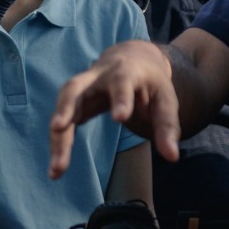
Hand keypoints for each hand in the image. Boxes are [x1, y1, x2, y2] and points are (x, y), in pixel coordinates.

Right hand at [49, 40, 180, 178]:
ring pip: (62, 106)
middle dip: (66, 107)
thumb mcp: (165, 100)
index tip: (120, 118)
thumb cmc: (151, 83)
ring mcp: (82, 86)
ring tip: (57, 168)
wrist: (132, 59)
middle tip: (58, 128)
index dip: (121, 97)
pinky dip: (57, 143)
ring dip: (57, 135)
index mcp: (126, 71)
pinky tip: (57, 169)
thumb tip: (172, 157)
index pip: (122, 82)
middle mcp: (98, 75)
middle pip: (76, 87)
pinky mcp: (74, 101)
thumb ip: (167, 127)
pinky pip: (60, 120)